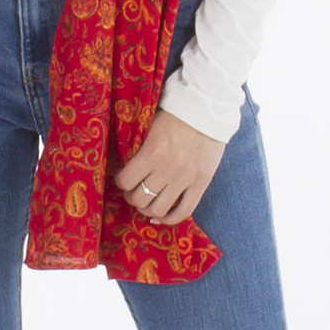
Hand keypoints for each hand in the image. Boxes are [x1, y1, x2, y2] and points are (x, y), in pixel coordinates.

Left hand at [114, 109, 226, 225]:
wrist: (208, 110)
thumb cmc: (176, 114)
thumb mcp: (151, 126)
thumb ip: (140, 147)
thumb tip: (126, 166)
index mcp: (153, 151)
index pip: (126, 180)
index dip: (121, 181)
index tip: (123, 178)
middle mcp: (168, 168)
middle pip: (140, 198)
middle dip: (132, 197)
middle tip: (133, 191)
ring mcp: (186, 178)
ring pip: (159, 209)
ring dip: (147, 209)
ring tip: (146, 202)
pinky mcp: (202, 183)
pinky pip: (184, 211)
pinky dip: (170, 219)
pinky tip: (162, 216)